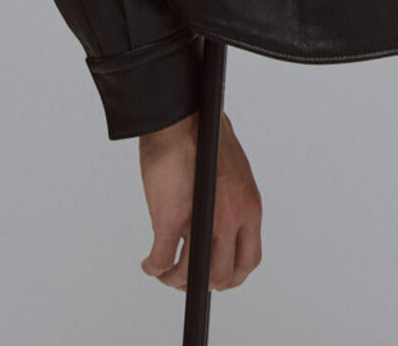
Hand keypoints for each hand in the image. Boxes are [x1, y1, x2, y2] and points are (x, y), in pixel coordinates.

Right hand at [138, 109, 262, 291]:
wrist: (182, 115)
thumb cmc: (204, 134)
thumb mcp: (232, 171)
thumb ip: (230, 201)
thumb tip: (217, 224)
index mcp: (249, 207)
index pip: (248, 259)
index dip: (230, 274)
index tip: (216, 275)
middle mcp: (231, 218)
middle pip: (222, 275)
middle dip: (202, 282)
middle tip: (186, 278)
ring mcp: (202, 221)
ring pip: (189, 273)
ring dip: (174, 278)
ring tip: (164, 272)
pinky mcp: (171, 218)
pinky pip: (161, 259)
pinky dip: (153, 267)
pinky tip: (148, 263)